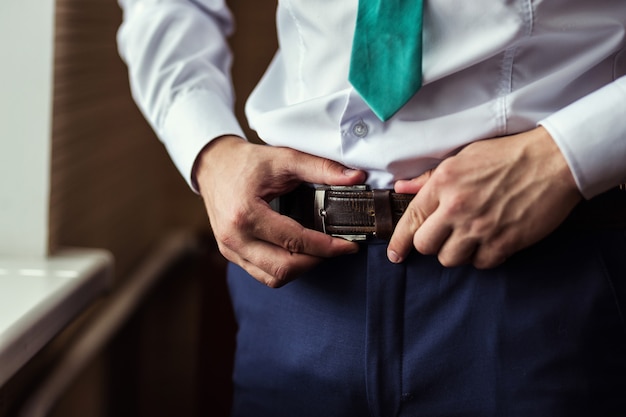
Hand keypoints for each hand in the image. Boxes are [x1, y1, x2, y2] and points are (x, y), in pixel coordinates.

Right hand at [194, 135, 366, 286]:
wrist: (214, 165)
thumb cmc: (247, 161)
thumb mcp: (285, 158)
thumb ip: (321, 168)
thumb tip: (356, 177)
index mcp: (245, 214)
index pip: (294, 241)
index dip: (327, 247)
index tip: (349, 245)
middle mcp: (234, 237)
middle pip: (284, 268)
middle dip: (316, 261)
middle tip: (337, 248)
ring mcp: (229, 249)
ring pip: (273, 278)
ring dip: (301, 268)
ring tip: (319, 251)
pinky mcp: (230, 254)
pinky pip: (262, 274)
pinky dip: (284, 269)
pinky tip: (299, 252)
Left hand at [387, 127, 582, 267]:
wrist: (552, 161)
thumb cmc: (506, 156)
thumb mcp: (462, 158)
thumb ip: (429, 178)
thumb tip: (402, 187)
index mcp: (443, 184)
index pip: (411, 220)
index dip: (399, 242)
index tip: (395, 255)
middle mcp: (456, 208)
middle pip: (425, 246)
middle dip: (431, 244)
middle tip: (445, 236)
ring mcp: (480, 228)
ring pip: (450, 259)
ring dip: (457, 252)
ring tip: (470, 237)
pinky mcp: (503, 243)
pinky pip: (480, 264)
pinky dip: (483, 257)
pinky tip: (491, 240)